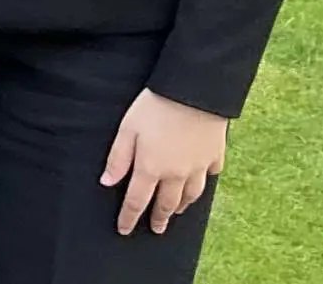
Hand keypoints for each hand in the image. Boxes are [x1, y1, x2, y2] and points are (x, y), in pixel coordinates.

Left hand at [101, 89, 228, 235]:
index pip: (137, 201)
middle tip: (156, 229)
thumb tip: (107, 183)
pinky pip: (209, 176)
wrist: (194, 92)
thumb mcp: (127, 129)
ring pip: (191, 196)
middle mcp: (176, 174)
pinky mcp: (215, 155)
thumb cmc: (154, 107)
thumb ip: (117, 158)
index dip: (129, 218)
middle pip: (167, 204)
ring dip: (181, 206)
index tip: (124, 230)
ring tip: (176, 212)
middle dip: (159, 218)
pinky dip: (202, 182)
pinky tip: (199, 183)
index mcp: (151, 168)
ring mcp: (198, 166)